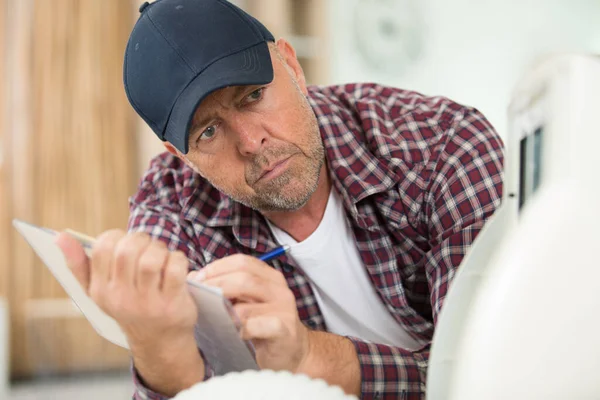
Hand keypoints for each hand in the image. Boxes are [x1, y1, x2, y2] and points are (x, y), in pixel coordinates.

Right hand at [56, 230, 203, 395]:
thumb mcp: (99, 292)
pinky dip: (177, 259)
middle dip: (141, 239)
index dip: (117, 236)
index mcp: (100, 290)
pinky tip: (175, 264)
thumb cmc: (129, 308)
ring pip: (151, 259)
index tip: (126, 242)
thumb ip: (79, 264)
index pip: (103, 248)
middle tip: (147, 246)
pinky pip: (175, 268)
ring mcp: (147, 303)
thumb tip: (60, 236)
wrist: (159, 343)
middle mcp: (121, 298)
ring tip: (161, 255)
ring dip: (160, 249)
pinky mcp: (172, 303)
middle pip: (128, 250)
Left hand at [190, 254, 309, 371]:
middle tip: (198, 298)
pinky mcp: (285, 331)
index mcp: (270, 277)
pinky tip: (234, 335)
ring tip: (211, 320)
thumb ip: (225, 288)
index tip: (198, 279)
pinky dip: (242, 330)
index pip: (242, 261)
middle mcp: (279, 289)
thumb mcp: (245, 301)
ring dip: (224, 314)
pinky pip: (259, 327)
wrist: (292, 351)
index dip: (217, 267)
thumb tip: (193, 277)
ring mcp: (284, 310)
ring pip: (246, 307)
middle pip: (244, 278)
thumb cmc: (262, 325)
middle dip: (216, 286)